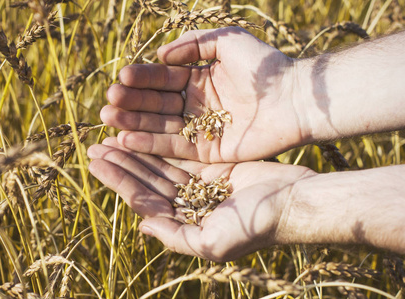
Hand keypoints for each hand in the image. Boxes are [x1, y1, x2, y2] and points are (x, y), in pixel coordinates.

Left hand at [87, 138, 314, 261]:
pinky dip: (162, 142)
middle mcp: (188, 204)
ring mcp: (200, 184)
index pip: (143, 198)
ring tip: (111, 135)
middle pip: (147, 180)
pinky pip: (181, 152)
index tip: (96, 162)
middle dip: (121, 163)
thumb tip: (142, 225)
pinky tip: (144, 130)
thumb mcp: (212, 242)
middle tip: (95, 145)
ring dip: (137, 151)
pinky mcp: (213, 166)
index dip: (119, 180)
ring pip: (160, 165)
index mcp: (184, 223)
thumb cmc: (256, 226)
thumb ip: (175, 236)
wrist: (293, 202)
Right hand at [103, 27, 310, 162]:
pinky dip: (151, 145)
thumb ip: (193, 45)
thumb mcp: (228, 41)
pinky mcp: (208, 151)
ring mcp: (201, 128)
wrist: (296, 99)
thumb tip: (160, 55)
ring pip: (161, 126)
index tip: (120, 78)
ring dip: (134, 124)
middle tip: (108, 103)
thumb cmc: (265, 68)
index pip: (163, 78)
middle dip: (132, 103)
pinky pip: (175, 147)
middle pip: (157, 104)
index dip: (142, 78)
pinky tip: (127, 140)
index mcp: (200, 78)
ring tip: (109, 120)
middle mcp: (196, 104)